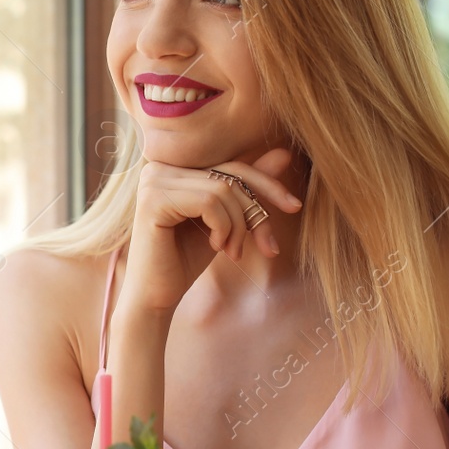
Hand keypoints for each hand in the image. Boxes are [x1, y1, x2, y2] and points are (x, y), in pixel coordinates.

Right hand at [120, 147, 302, 311]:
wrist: (156, 296)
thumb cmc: (186, 258)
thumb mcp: (226, 220)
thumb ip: (247, 186)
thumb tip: (283, 153)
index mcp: (174, 166)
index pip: (232, 165)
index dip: (267, 186)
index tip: (295, 206)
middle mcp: (159, 166)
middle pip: (231, 175)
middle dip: (255, 213)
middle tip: (264, 246)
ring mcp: (153, 181)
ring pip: (223, 189)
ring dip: (238, 226)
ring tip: (232, 252)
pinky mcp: (154, 199)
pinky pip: (210, 202)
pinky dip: (223, 228)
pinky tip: (215, 246)